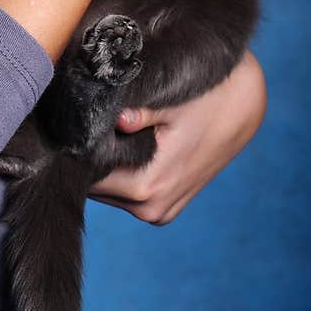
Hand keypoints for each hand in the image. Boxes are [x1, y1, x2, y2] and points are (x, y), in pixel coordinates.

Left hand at [88, 49, 266, 223]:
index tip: (67, 126)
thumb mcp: (169, 103)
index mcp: (147, 188)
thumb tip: (114, 119)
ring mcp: (159, 212)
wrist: (243, 106)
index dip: (74, 152)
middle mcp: (151, 209)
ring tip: (106, 129)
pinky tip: (124, 142)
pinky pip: (126, 193)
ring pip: (109, 192)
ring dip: (104, 165)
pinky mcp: (164, 206)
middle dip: (86, 158)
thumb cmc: (204, 99)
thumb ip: (138, 113)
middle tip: (82, 123)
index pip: (87, 178)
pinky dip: (120, 172)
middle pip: (95, 187)